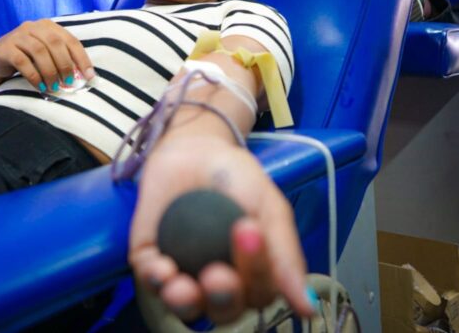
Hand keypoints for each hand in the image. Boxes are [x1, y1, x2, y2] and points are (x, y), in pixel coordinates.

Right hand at [0, 20, 93, 91]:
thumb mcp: (47, 54)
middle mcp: (33, 26)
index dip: (82, 59)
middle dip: (65, 65)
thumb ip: (63, 59)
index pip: (71, 40)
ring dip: (50, 72)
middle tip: (68, 83)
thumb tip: (86, 76)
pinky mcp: (5, 48)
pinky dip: (34, 76)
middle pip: (55, 43)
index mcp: (48, 26)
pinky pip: (22, 62)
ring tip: (54, 87)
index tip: (90, 76)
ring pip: (39, 51)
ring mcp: (18, 35)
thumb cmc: (28, 58)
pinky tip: (40, 86)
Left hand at [128, 138, 313, 324]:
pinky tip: (162, 267)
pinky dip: (155, 278)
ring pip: (185, 306)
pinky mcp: (150, 260)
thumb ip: (286, 254)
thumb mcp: (270, 208)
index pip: (259, 292)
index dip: (257, 273)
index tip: (250, 232)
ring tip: (182, 286)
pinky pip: (149, 281)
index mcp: (253, 275)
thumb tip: (308, 307)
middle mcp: (219, 284)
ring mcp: (183, 274)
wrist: (196, 148)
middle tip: (219, 273)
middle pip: (223, 310)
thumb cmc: (238, 179)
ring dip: (184, 302)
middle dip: (221, 297)